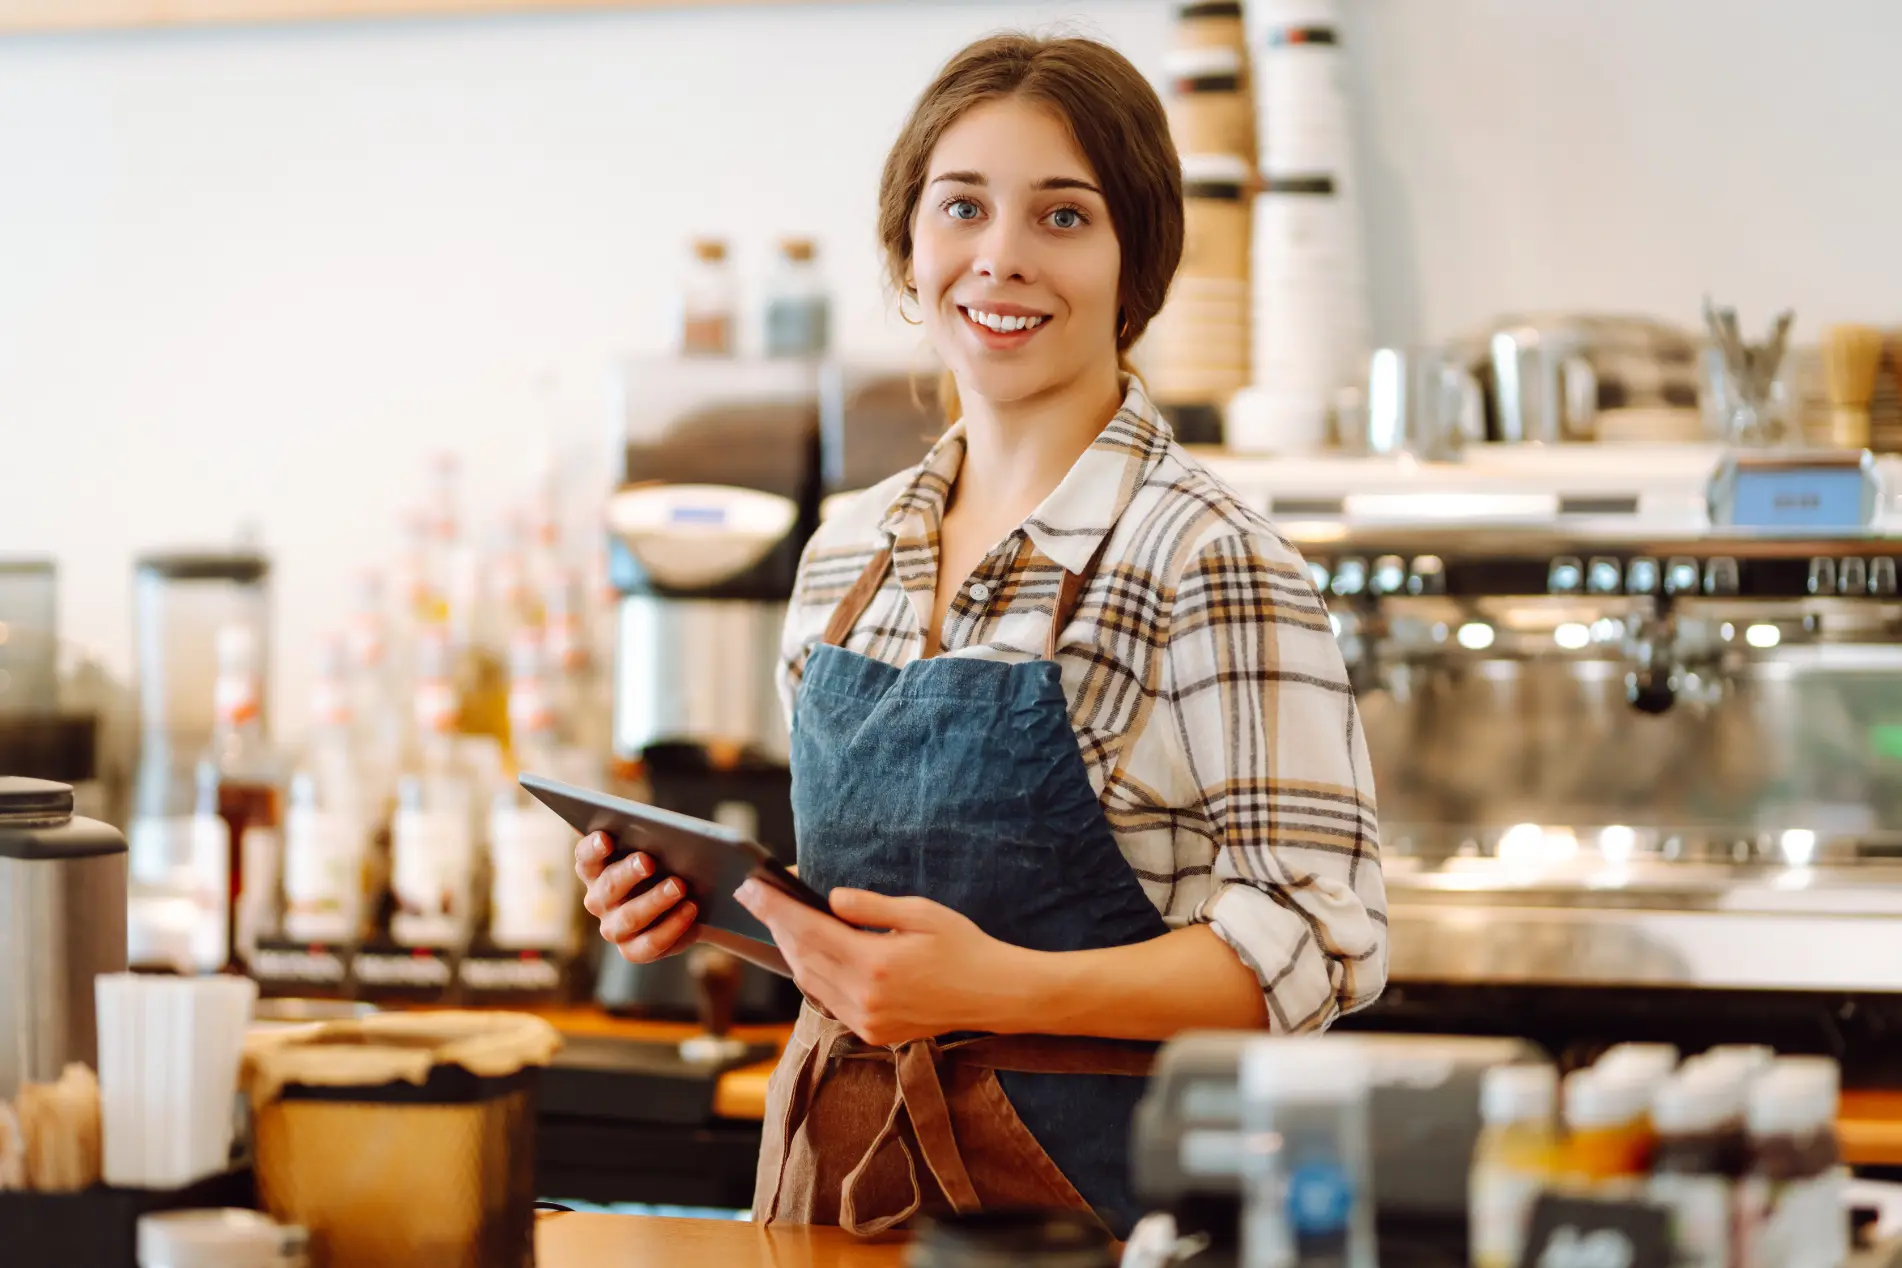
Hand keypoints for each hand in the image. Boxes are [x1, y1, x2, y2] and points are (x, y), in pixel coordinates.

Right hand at [574, 831, 699, 962]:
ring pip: (629, 917)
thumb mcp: (662, 849)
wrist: (691, 902)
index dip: (593, 848)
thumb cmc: (669, 865)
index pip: (586, 857)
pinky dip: (672, 926)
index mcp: (596, 869)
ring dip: (654, 900)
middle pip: (608, 885)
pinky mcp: (633, 950)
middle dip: (628, 872)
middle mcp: (598, 900)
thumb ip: (656, 840)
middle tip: (648, 861)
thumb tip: (668, 835)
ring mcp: (613, 928)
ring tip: (678, 886)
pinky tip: (690, 908)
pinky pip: (650, 943)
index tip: (607, 837)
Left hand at [734, 881, 1034, 1045]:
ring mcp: (866, 1021)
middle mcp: (864, 997)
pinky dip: (813, 974)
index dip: (776, 908)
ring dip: (792, 950)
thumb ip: (869, 906)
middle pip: (802, 956)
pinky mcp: (872, 1033)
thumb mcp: (920, 913)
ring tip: (781, 921)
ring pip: (809, 981)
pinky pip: (828, 1000)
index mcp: (875, 963)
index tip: (752, 889)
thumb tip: (830, 900)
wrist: (995, 995)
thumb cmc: (963, 946)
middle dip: (777, 925)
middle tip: (758, 898)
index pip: (808, 930)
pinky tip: (811, 953)